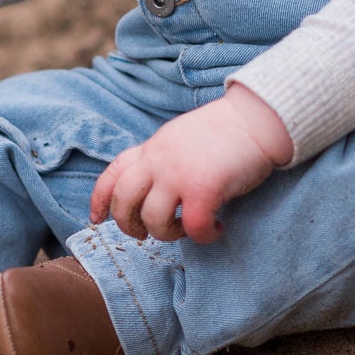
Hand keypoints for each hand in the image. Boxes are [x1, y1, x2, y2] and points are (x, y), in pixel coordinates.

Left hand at [89, 84, 292, 245]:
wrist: (257, 118)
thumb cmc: (227, 129)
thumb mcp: (181, 137)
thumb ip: (163, 157)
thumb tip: (156, 185)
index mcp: (153, 148)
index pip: (113, 173)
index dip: (99, 200)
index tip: (96, 219)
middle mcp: (159, 160)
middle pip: (123, 200)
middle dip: (128, 225)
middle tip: (145, 235)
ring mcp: (179, 175)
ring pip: (152, 220)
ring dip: (167, 234)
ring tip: (187, 229)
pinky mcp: (204, 189)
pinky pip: (192, 227)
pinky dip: (203, 236)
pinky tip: (217, 229)